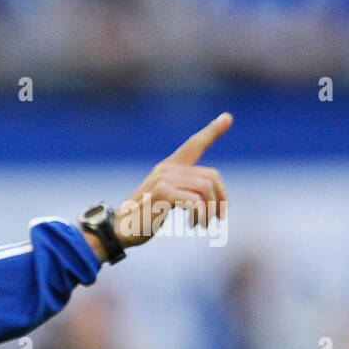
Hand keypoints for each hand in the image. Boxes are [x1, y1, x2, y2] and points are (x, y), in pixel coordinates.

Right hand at [114, 113, 231, 247]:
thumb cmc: (145, 218)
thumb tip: (215, 199)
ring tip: (204, 224)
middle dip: (220, 199)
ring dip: (210, 211)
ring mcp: (164, 179)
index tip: (227, 118)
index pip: (194, 145)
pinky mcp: (163, 193)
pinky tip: (193, 225)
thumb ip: (185, 190)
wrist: (121, 230)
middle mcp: (167, 169)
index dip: (212, 131)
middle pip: (211, 176)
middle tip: (218, 218)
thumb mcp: (166, 199)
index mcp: (169, 167)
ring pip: (206, 189)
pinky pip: (196, 201)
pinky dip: (200, 215)